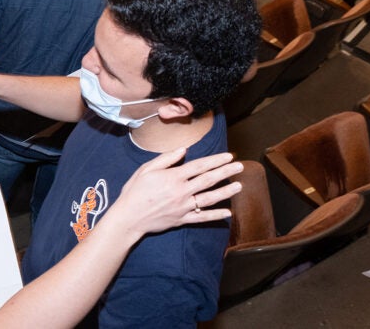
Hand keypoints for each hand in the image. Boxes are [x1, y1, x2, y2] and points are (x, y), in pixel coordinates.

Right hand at [104, 149, 242, 238]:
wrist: (129, 217)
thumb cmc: (135, 191)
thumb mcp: (146, 169)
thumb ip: (166, 159)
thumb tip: (184, 150)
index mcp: (173, 177)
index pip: (199, 166)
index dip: (215, 160)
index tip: (228, 156)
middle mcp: (181, 191)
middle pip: (208, 180)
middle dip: (226, 172)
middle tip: (240, 166)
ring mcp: (183, 207)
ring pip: (209, 198)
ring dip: (226, 192)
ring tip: (239, 186)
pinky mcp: (182, 219)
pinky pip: (202, 218)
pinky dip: (215, 215)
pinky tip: (227, 213)